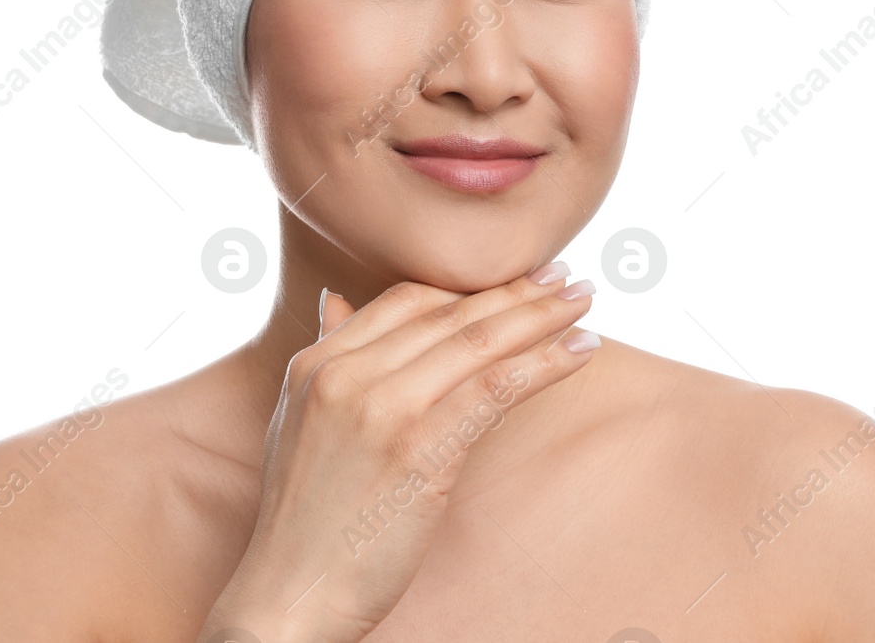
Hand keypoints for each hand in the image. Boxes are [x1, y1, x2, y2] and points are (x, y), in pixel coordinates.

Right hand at [197, 262, 599, 642]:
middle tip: (564, 277)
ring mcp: (382, 408)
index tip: (513, 281)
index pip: (405, 301)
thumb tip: (338, 300)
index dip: (466, 288)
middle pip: (448, 315)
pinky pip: (496, 389)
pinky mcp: (419, 449)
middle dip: (515, 292)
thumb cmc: (301, 521)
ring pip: (479, 343)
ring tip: (584, 303)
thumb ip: (326, 358)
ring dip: (542, 318)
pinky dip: (545, 364)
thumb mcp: (295, 421)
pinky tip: (580, 352)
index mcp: (316, 363)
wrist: (289, 596)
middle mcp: (346, 374)